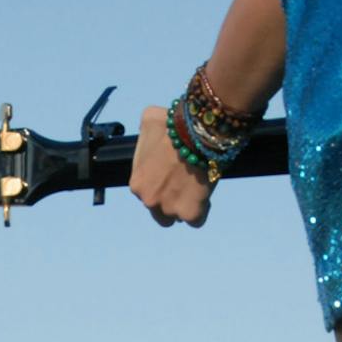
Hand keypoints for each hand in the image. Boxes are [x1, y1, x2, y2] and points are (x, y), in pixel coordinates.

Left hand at [128, 105, 213, 228]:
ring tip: (195, 188)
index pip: (146, 192)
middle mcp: (149, 200)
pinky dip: (201, 211)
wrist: (198, 133)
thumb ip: (145, 133)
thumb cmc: (174, 124)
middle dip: (169, 200)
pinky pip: (196, 220)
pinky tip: (204, 197)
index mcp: (137, 184)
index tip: (171, 175)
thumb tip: (149, 133)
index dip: (160, 184)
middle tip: (183, 184)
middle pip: (159, 211)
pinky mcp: (190, 213)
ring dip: (184, 206)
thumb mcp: (149, 120)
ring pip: (177, 216)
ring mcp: (170, 209)